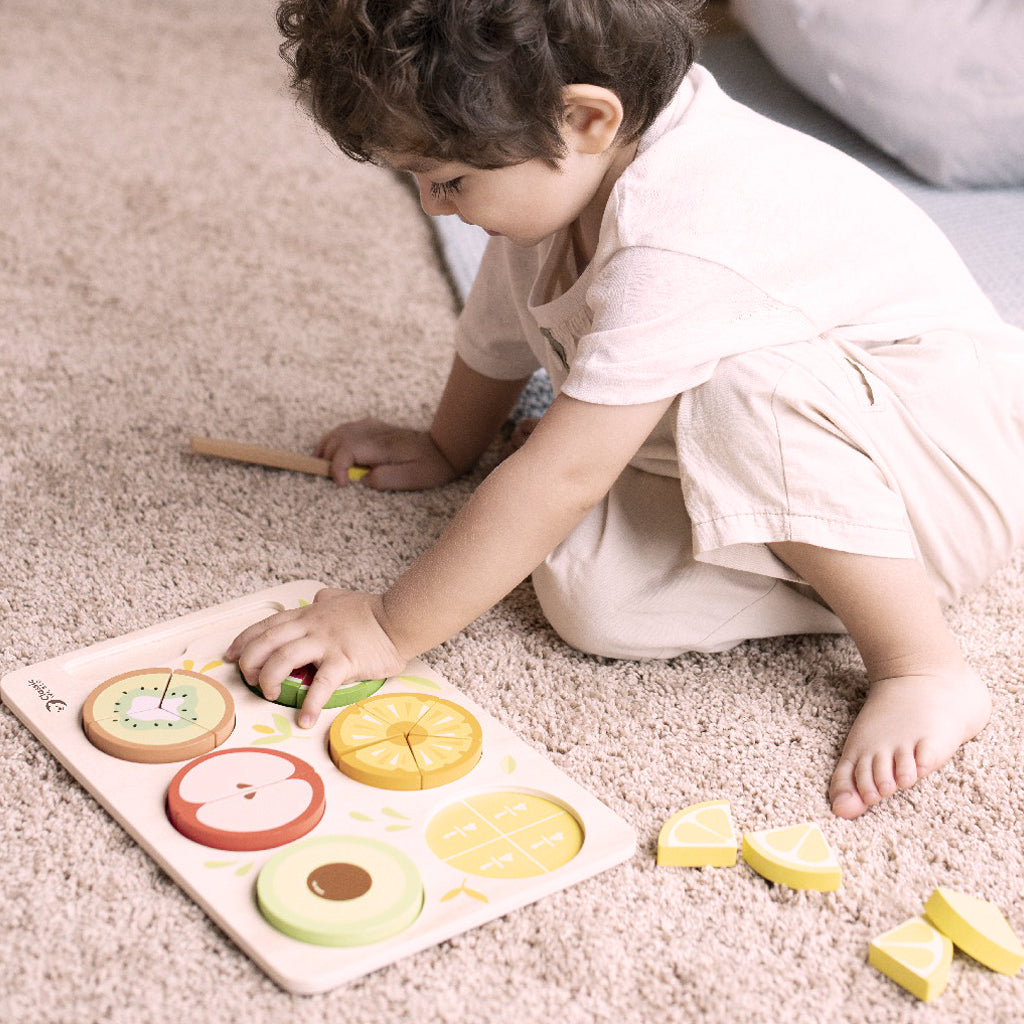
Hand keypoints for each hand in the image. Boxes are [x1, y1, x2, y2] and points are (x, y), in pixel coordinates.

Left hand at [225, 588, 406, 727]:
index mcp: (308, 615)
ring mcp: (326, 643)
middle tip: (250, 680)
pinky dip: (310, 703)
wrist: (398, 619)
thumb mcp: (342, 598)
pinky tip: (304, 719)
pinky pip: (322, 683)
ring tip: (271, 696)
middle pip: (267, 642)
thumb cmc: (372, 611)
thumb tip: (318, 598)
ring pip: (284, 658)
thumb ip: (326, 599)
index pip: (266, 626)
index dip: (243, 641)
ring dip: (270, 679)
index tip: (231, 655)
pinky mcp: (344, 660)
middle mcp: (312, 627)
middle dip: (250, 662)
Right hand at [315, 416, 457, 489]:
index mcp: (383, 445)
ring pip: (338, 432)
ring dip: (326, 448)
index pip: (347, 450)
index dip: (337, 467)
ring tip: (322, 465)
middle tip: (335, 480)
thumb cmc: (431, 465)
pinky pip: (345, 429)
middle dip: (329, 460)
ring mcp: (372, 426)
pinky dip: (333, 441)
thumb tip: (362, 479)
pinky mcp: (372, 426)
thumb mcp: (413, 479)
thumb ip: (385, 478)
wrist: (444, 446)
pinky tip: (331, 452)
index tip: (341, 484)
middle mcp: (374, 431)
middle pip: (338, 440)